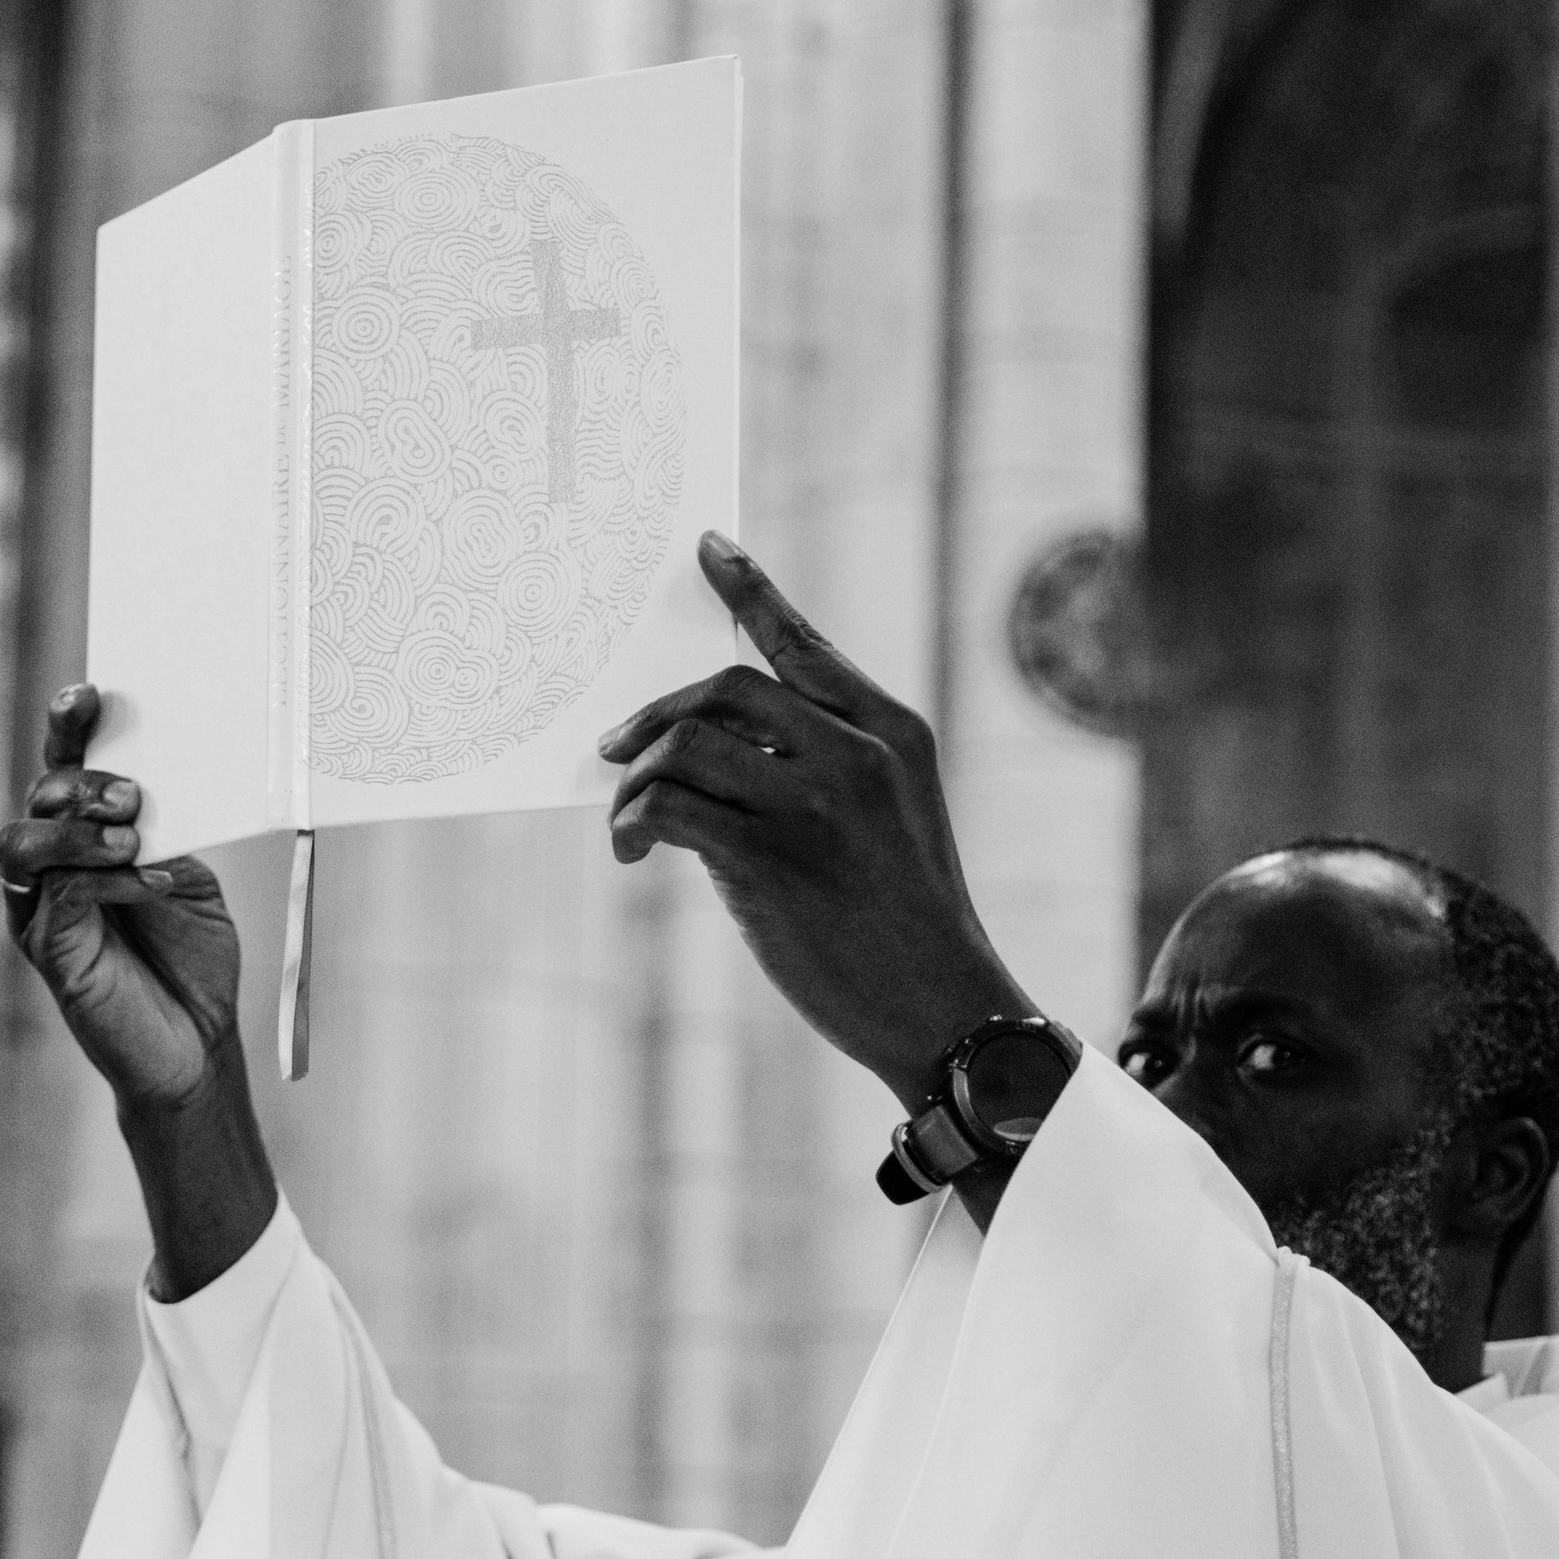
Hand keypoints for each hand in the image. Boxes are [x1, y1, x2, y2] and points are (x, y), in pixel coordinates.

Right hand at [0, 687, 239, 1110]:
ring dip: (76, 830)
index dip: (67, 728)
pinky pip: (55, 896)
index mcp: (86, 840)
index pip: (64, 770)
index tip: (88, 694)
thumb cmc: (191, 960)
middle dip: (80, 782)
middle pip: (37, 796)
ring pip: (20, 843)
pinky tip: (148, 883)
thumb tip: (156, 783)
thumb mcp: (187, 876)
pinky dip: (102, 879)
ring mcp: (42, 911)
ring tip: (132, 839)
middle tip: (133, 793)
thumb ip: (167, 831)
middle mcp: (53, 869)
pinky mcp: (47, 952)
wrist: (199, 1044)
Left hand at [601, 538, 1033, 1107]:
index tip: (708, 550)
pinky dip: (634, 823)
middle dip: (655, 714)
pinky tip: (633, 849)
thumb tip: (710, 743)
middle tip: (614, 748)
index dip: (750, 590)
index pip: (805, 643)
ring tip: (628, 821)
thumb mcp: (895, 818)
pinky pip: (669, 809)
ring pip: (686, 744)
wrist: (944, 1008)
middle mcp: (857, 753)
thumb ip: (827, 765)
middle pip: (725, 687)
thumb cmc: (905, 920)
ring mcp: (816, 804)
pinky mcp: (772, 861)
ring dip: (637, 779)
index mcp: (894, 730)